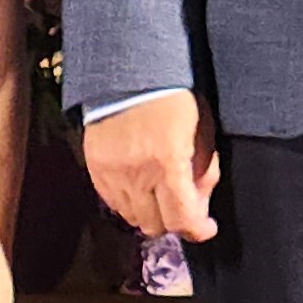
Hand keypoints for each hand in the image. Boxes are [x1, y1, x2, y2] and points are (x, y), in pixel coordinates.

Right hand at [85, 92, 219, 243]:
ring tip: (160, 192)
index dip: (197, 229)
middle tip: (184, 204)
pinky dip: (129, 201)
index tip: (206, 226)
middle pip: (155, 225)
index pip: (181, 219)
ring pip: (132, 218)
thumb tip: (201, 206)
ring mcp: (112, 173)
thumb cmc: (174, 97)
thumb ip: (204, 171)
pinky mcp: (96, 168)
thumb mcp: (202, 130)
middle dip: (174, 220)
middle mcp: (137, 174)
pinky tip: (140, 184)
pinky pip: (113, 203)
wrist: (130, 73)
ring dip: (150, 212)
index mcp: (168, 163)